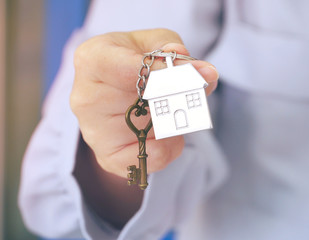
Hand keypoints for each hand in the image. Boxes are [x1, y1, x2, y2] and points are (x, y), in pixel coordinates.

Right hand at [70, 29, 218, 177]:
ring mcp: (94, 131)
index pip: (125, 69)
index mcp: (93, 59)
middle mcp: (86, 97)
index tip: (191, 74)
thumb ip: (176, 53)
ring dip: (174, 122)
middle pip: (140, 103)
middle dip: (176, 98)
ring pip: (149, 132)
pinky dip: (169, 147)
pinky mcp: (108, 156)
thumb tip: (203, 72)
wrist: (119, 84)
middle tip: (194, 93)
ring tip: (176, 109)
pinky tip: (169, 132)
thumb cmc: (136, 59)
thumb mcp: (156, 43)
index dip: (161, 73)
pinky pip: (148, 160)